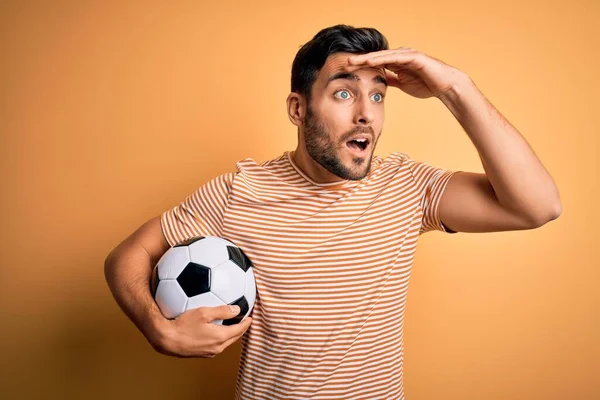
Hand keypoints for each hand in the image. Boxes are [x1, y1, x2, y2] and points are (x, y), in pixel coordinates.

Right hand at [152, 304, 252, 357]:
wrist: (166, 340)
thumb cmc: (183, 325)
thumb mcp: (203, 313)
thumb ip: (222, 311)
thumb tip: (237, 309)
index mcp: (220, 338)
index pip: (240, 330)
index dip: (247, 323)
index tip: (250, 316)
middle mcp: (217, 348)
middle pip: (234, 337)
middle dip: (241, 329)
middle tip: (244, 320)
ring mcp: (209, 352)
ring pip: (225, 342)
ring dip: (231, 334)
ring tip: (232, 324)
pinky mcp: (201, 354)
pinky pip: (216, 345)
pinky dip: (220, 337)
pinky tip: (215, 330)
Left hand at [347, 47, 466, 98]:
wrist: (444, 86)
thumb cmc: (425, 84)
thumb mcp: (402, 84)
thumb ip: (391, 80)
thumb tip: (379, 81)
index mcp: (396, 63)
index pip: (375, 63)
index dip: (360, 66)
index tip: (346, 70)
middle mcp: (399, 56)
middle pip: (376, 57)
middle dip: (360, 60)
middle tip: (343, 62)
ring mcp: (406, 55)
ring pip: (383, 55)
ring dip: (367, 57)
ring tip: (352, 61)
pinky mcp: (414, 56)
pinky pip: (395, 57)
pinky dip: (382, 58)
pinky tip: (370, 61)